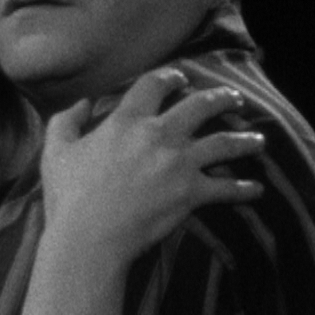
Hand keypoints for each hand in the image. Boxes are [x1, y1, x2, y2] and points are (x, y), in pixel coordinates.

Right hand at [40, 67, 265, 259]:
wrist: (89, 238)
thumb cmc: (69, 196)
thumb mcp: (56, 151)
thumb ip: (67, 120)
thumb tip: (83, 103)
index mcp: (127, 120)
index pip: (155, 84)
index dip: (171, 77)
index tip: (182, 78)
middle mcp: (159, 134)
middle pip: (201, 105)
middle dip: (221, 98)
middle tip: (234, 98)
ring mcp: (180, 163)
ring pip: (224, 142)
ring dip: (245, 139)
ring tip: (258, 139)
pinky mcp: (192, 193)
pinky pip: (227, 188)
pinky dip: (244, 189)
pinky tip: (257, 189)